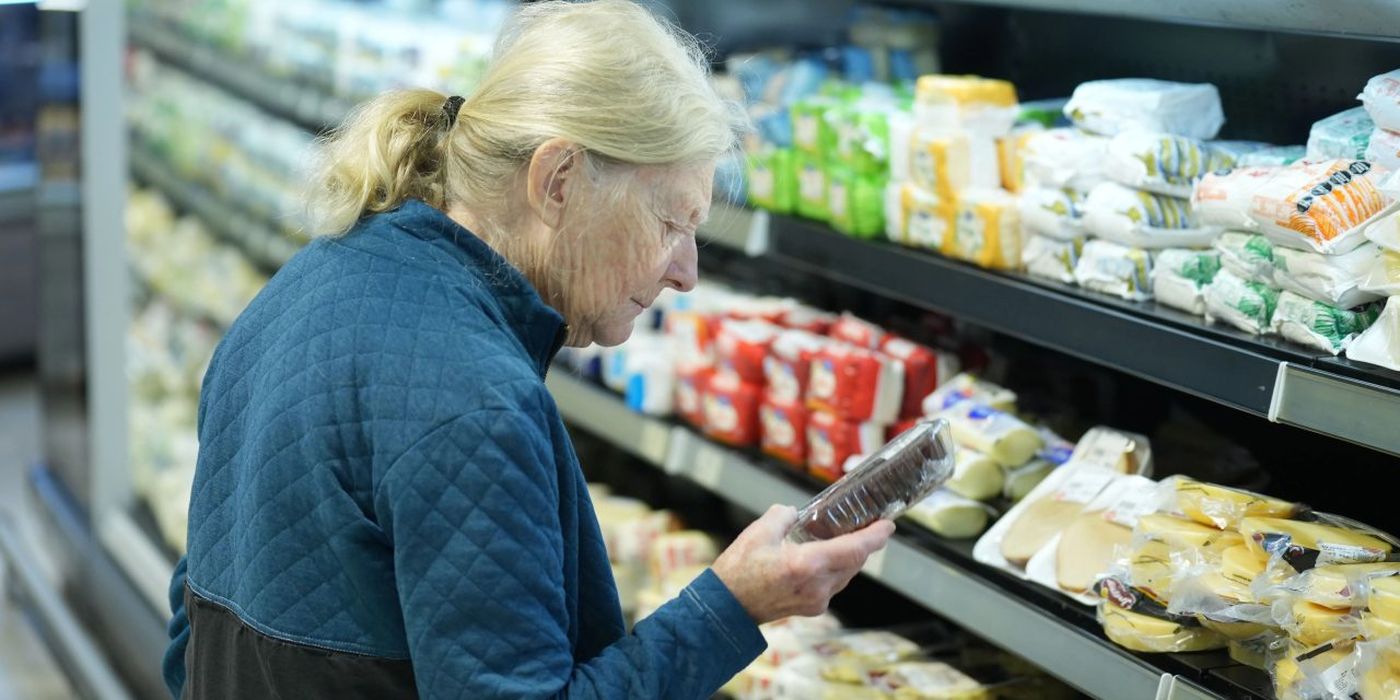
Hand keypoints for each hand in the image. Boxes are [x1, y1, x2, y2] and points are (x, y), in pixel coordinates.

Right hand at [711, 505, 894, 624]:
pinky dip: (836, 569)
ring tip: (848, 539)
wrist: (727, 609)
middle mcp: (818, 585)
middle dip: (864, 544)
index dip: (875, 536)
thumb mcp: (759, 532)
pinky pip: (833, 584)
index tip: (888, 525)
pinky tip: (826, 558)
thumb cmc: (739, 571)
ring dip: (850, 557)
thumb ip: (782, 515)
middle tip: (869, 525)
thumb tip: (794, 513)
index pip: (855, 548)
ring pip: (846, 574)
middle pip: (855, 562)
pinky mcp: (812, 608)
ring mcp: (817, 600)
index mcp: (808, 564)